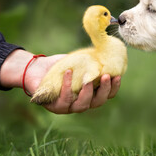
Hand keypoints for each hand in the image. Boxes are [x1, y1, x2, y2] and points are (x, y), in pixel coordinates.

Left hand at [0, 50, 121, 113]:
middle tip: (106, 76)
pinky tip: (68, 72)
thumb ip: (94, 61)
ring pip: (83, 105)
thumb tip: (108, 48)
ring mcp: (69, 107)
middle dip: (104, 90)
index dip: (114, 88)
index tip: (117, 76)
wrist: (39, 68)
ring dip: (87, 92)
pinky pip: (64, 99)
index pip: (107, 95)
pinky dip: (68, 86)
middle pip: (98, 102)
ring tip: (87, 80)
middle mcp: (82, 102)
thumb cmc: (62, 66)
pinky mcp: (55, 107)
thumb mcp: (81, 62)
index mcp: (91, 93)